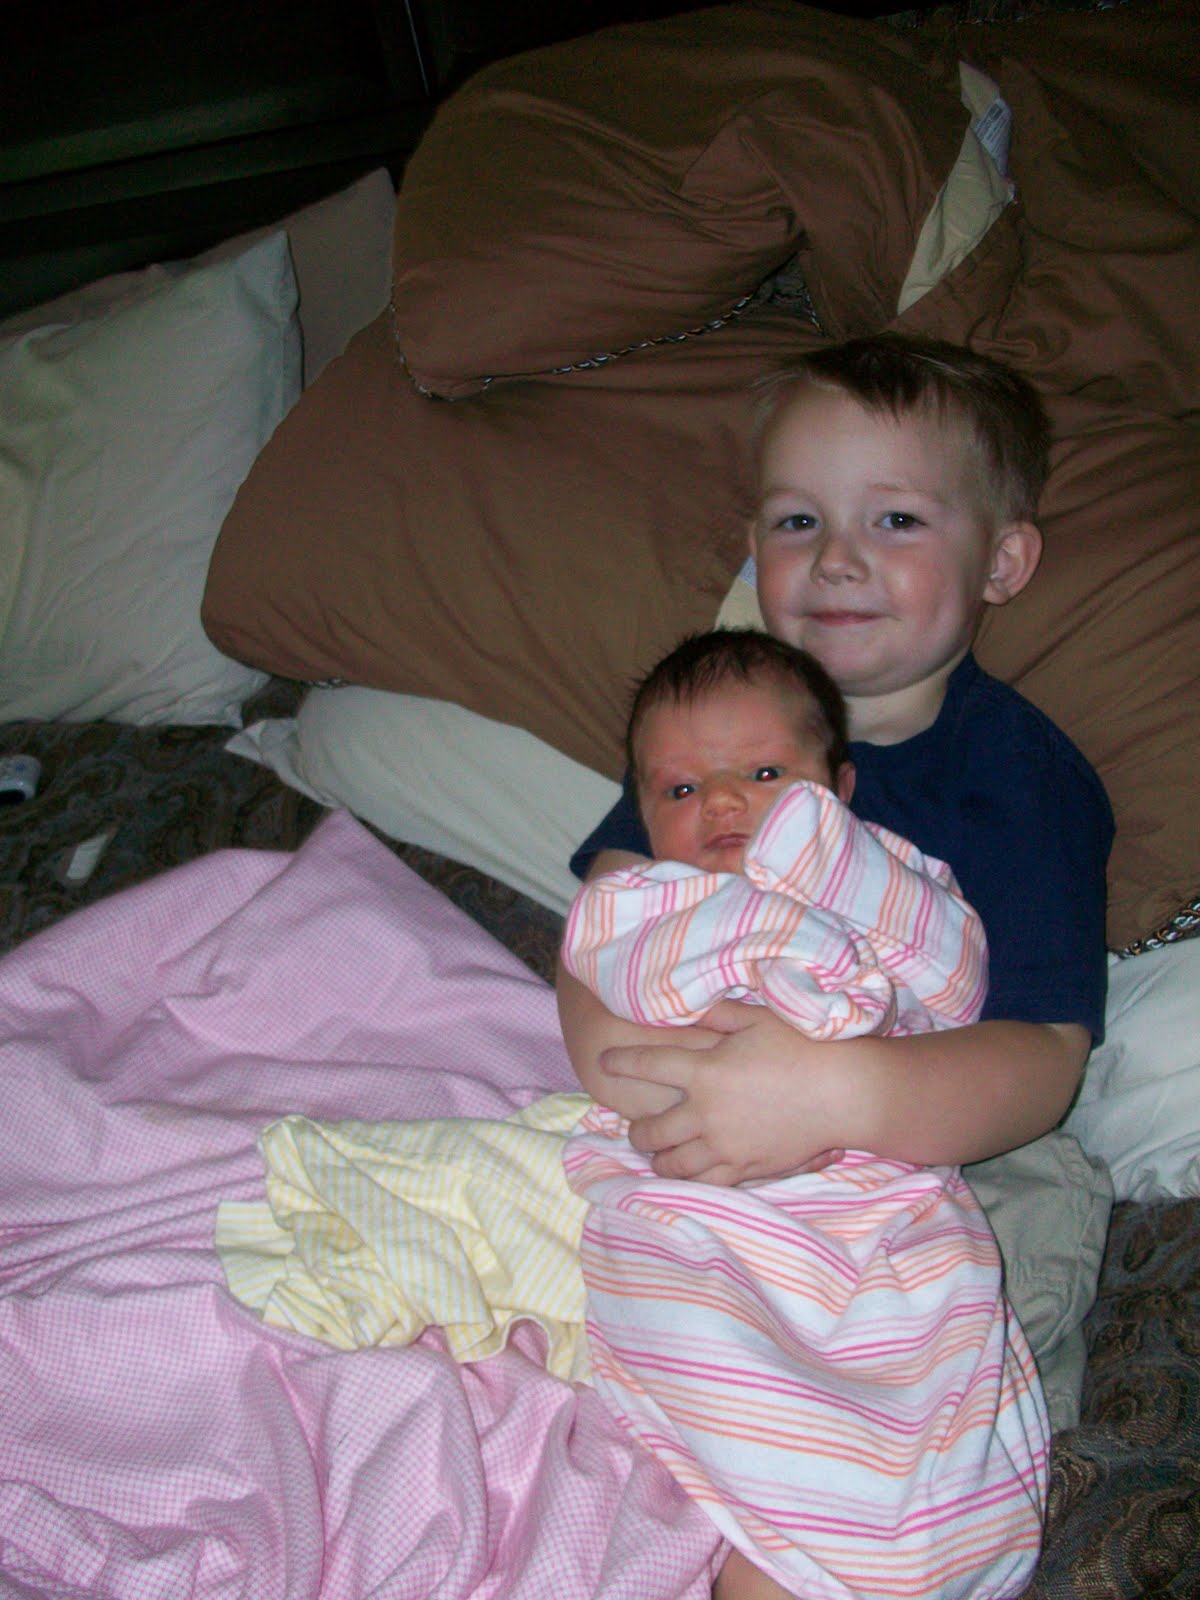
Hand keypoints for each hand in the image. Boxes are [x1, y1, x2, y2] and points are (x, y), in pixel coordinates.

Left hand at [600, 1001, 844, 1185]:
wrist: (842, 1093)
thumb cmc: (803, 1047)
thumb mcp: (757, 1018)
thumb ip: (718, 1013)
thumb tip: (691, 1006)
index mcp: (704, 1070)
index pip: (646, 1064)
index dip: (620, 1062)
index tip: (604, 1062)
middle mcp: (705, 1112)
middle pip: (649, 1129)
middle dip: (635, 1130)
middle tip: (635, 1127)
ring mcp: (724, 1145)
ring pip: (672, 1163)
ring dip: (657, 1158)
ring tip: (657, 1154)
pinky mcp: (745, 1166)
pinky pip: (706, 1181)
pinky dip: (690, 1178)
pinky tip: (688, 1172)